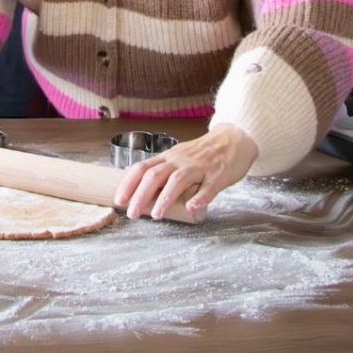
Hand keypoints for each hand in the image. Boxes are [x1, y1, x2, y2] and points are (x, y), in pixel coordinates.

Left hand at [113, 124, 257, 219]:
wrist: (234, 138)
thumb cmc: (203, 152)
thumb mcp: (178, 156)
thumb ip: (161, 167)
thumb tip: (135, 178)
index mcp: (169, 157)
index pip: (143, 167)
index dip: (129, 183)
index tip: (119, 200)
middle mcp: (180, 160)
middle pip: (156, 175)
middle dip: (141, 195)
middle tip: (131, 213)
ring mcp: (199, 167)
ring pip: (178, 180)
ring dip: (165, 198)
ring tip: (156, 215)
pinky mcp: (218, 175)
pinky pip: (208, 187)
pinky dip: (200, 198)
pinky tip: (192, 208)